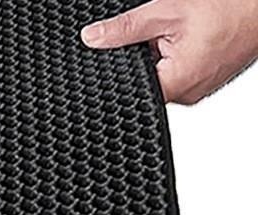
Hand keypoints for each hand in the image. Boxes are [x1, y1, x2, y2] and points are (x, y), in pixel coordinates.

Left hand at [81, 0, 257, 103]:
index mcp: (176, 84)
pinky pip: (181, 69)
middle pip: (145, 81)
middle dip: (142, 56)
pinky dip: (178, 51)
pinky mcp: (207, 78)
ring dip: (162, 50)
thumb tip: (93, 38)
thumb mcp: (167, 11)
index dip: (117, 73)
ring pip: (163, 73)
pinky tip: (191, 34)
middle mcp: (188, 94)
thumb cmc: (232, 5)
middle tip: (159, 31)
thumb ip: (125, 29)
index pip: (129, 91)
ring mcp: (199, 88)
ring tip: (182, 30)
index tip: (112, 56)